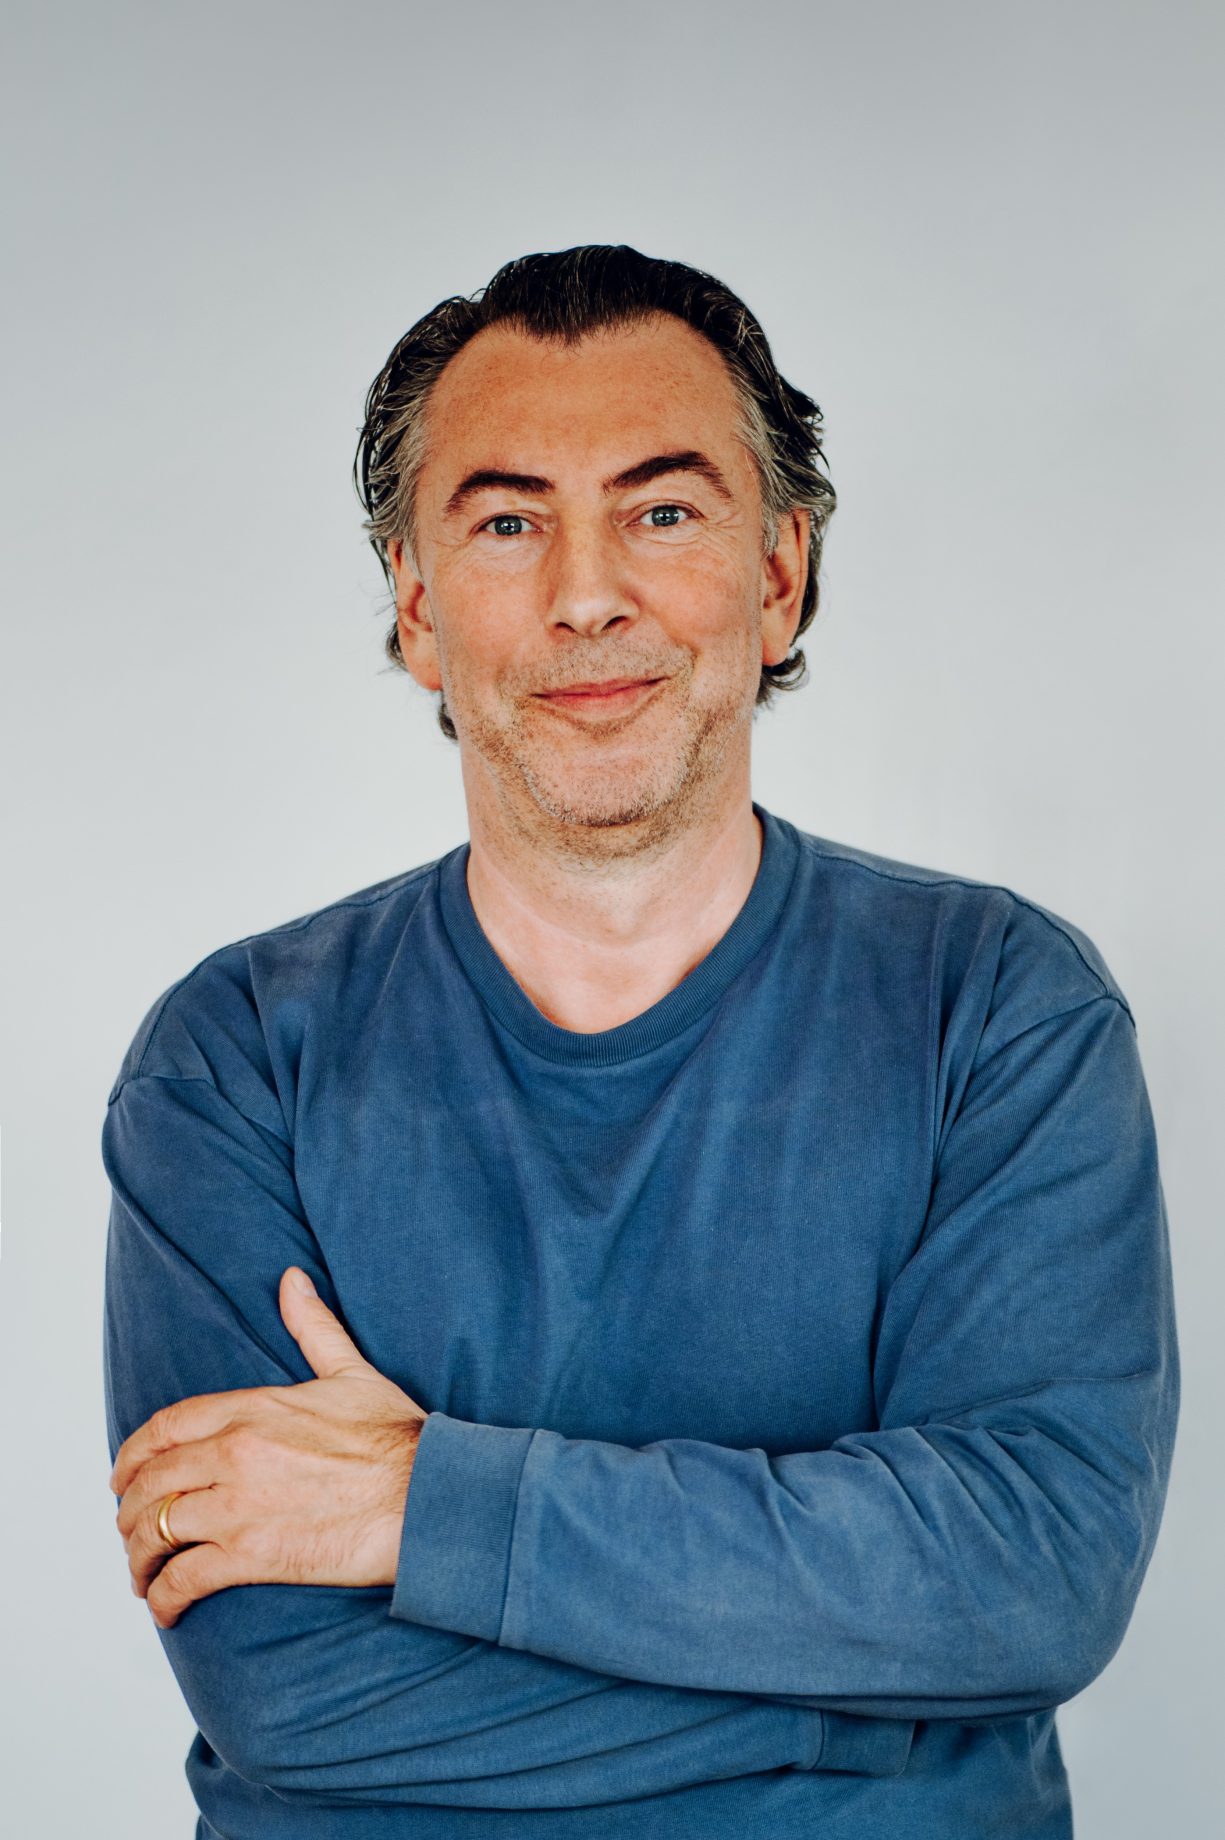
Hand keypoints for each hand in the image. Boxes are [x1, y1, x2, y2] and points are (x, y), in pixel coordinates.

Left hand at [110, 1267, 427, 1627]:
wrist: (427, 1497)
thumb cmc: (398, 1438)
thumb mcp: (352, 1372)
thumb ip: (313, 1327)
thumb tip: (293, 1279)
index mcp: (253, 1409)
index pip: (166, 1428)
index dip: (133, 1455)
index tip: (124, 1475)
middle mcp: (234, 1453)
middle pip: (150, 1481)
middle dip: (129, 1508)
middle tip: (129, 1527)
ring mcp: (238, 1506)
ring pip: (155, 1530)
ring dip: (138, 1556)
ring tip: (142, 1573)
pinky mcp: (252, 1555)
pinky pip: (184, 1578)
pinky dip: (164, 1596)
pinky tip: (165, 1605)